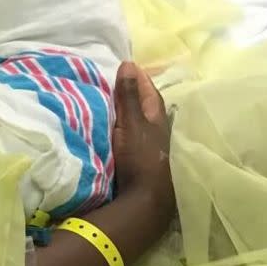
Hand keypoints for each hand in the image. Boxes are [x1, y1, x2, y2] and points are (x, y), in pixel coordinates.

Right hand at [112, 62, 174, 214]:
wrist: (144, 201)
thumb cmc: (141, 159)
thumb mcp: (132, 124)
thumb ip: (128, 96)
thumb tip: (129, 64)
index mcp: (157, 119)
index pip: (149, 91)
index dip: (139, 78)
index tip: (126, 65)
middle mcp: (156, 131)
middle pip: (145, 106)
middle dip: (132, 93)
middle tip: (114, 80)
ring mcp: (149, 147)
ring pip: (138, 122)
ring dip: (126, 111)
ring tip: (108, 100)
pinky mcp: (139, 160)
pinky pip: (129, 135)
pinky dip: (121, 127)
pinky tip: (110, 127)